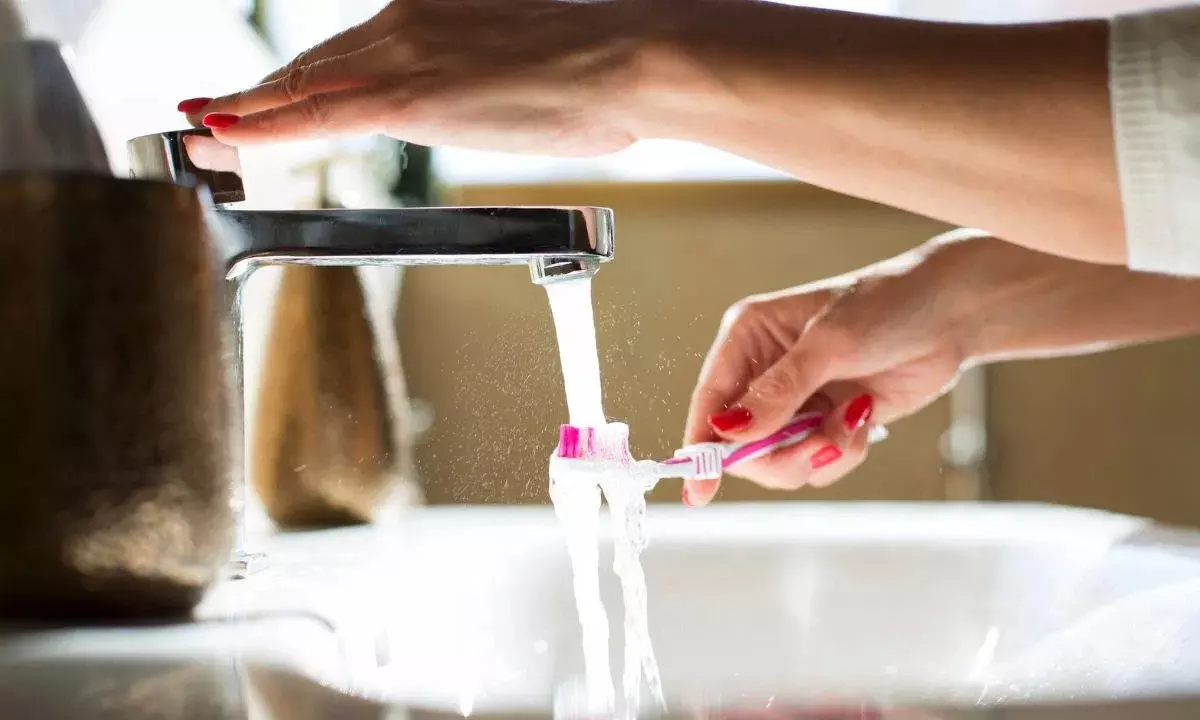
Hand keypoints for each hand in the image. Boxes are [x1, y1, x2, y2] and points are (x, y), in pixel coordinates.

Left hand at [176, 0, 648, 154]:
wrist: (625, 59)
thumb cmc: (594, 71)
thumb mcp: (521, 68)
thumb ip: (478, 82)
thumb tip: (476, 101)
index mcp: (429, 17)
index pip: (343, 55)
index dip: (293, 79)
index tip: (259, 96)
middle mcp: (403, 24)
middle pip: (310, 68)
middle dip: (255, 95)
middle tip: (208, 110)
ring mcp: (401, 56)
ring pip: (301, 87)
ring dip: (246, 110)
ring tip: (202, 126)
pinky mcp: (406, 93)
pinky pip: (315, 114)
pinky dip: (264, 124)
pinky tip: (227, 132)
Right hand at [681, 232, 982, 506]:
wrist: (951, 315)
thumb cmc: (887, 306)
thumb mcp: (829, 344)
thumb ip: (779, 391)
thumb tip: (728, 430)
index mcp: (748, 338)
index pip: (710, 403)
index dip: (702, 447)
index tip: (699, 490)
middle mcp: (763, 372)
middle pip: (741, 445)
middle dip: (780, 454)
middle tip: (819, 442)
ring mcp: (795, 401)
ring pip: (780, 461)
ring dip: (818, 452)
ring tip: (853, 420)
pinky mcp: (826, 421)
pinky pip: (817, 462)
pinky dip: (843, 451)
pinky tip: (864, 417)